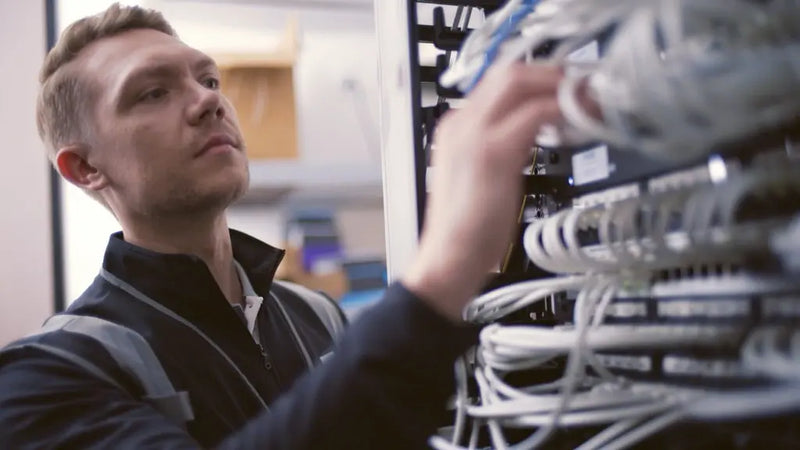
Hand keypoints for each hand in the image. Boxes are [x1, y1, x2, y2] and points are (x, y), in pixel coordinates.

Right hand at [403, 63, 562, 321]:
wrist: (450, 258)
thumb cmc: (467, 229)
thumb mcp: (481, 175)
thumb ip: (503, 146)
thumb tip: (535, 130)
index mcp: (456, 127)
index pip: (498, 82)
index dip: (538, 77)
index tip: (564, 85)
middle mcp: (461, 123)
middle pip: (510, 72)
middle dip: (552, 73)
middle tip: (583, 86)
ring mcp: (474, 134)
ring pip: (521, 82)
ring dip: (560, 85)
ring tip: (587, 99)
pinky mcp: (494, 152)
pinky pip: (535, 113)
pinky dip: (562, 110)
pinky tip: (579, 120)